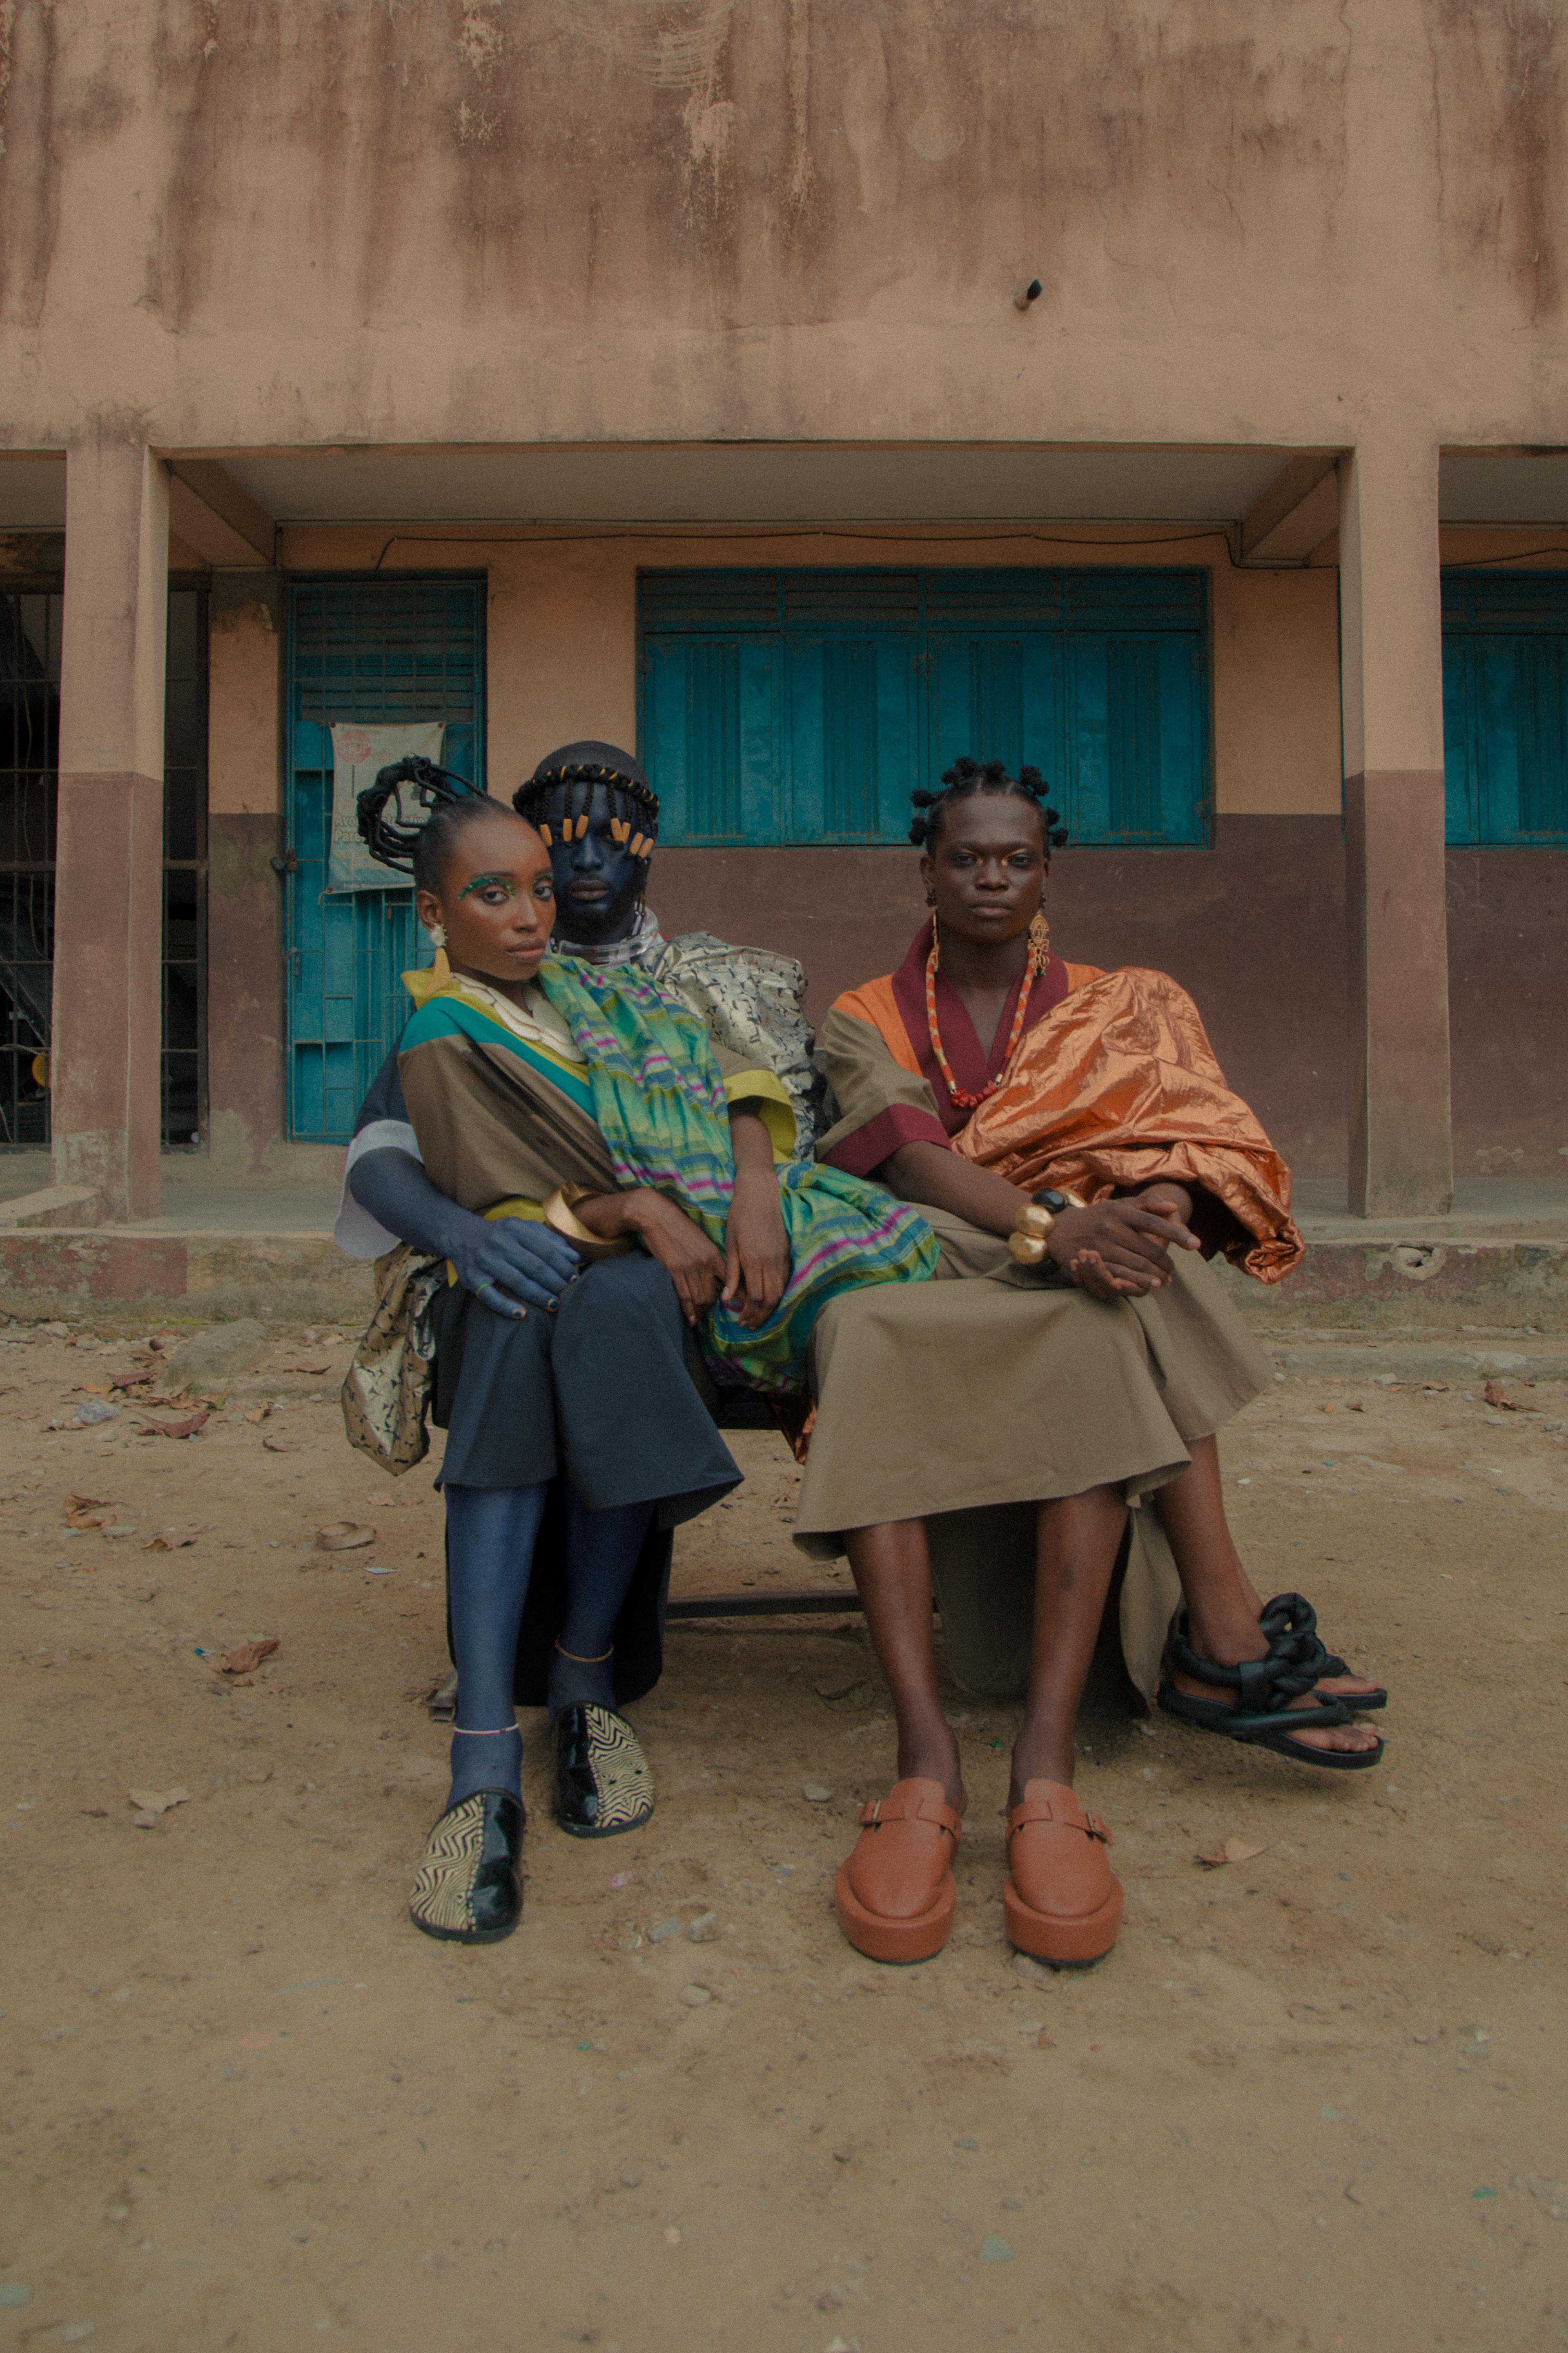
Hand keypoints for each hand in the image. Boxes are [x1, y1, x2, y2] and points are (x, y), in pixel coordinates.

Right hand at [448, 1214, 579, 1318]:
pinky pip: (490, 1296)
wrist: (461, 1235)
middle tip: (569, 1294)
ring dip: (538, 1295)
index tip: (575, 1278)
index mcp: (515, 1228)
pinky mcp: (473, 1279)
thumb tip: (577, 1257)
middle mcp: (499, 1243)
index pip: (545, 1249)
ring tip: (554, 1305)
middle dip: (555, 1282)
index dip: (563, 1265)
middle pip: (534, 1266)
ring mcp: (485, 1261)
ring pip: (517, 1281)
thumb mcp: (524, 1229)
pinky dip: (505, 1306)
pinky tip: (521, 1314)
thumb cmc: (501, 1235)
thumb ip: (550, 1240)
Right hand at [575, 1188, 727, 1326]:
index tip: (740, 1308)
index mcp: (715, 1254)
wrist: (657, 1217)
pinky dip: (687, 1311)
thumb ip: (711, 1259)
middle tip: (706, 1314)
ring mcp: (690, 1267)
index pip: (731, 1281)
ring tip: (696, 1318)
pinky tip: (689, 1319)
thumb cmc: (679, 1228)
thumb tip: (718, 1278)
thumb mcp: (702, 1241)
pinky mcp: (675, 1270)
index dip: (736, 1297)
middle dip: (710, 1308)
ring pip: (699, 1298)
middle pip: (713, 1295)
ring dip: (699, 1312)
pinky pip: (684, 1297)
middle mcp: (706, 1262)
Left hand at [722, 1167, 791, 1329]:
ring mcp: (781, 1257)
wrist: (760, 1193)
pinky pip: (785, 1280)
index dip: (749, 1313)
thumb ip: (731, 1273)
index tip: (740, 1321)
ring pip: (780, 1292)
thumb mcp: (730, 1244)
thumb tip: (727, 1299)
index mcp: (753, 1260)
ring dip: (770, 1308)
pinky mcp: (787, 1253)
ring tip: (759, 1317)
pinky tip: (770, 1300)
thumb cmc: (739, 1216)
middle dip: (760, 1316)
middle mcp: (771, 1261)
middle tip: (750, 1326)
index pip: (754, 1296)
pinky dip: (778, 1294)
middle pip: (770, 1299)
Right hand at [1047, 1189, 1200, 1301]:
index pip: (1154, 1223)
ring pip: (1136, 1264)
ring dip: (1155, 1275)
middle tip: (1174, 1270)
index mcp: (1120, 1211)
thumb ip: (1146, 1204)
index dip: (1176, 1234)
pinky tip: (1149, 1285)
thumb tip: (1174, 1207)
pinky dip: (1138, 1282)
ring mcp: (1101, 1245)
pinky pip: (1120, 1275)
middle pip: (1148, 1248)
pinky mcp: (1093, 1261)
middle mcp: (1111, 1227)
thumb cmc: (1095, 1217)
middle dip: (1166, 1262)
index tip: (1195, 1244)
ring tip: (1166, 1280)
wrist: (1057, 1228)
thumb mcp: (1117, 1205)